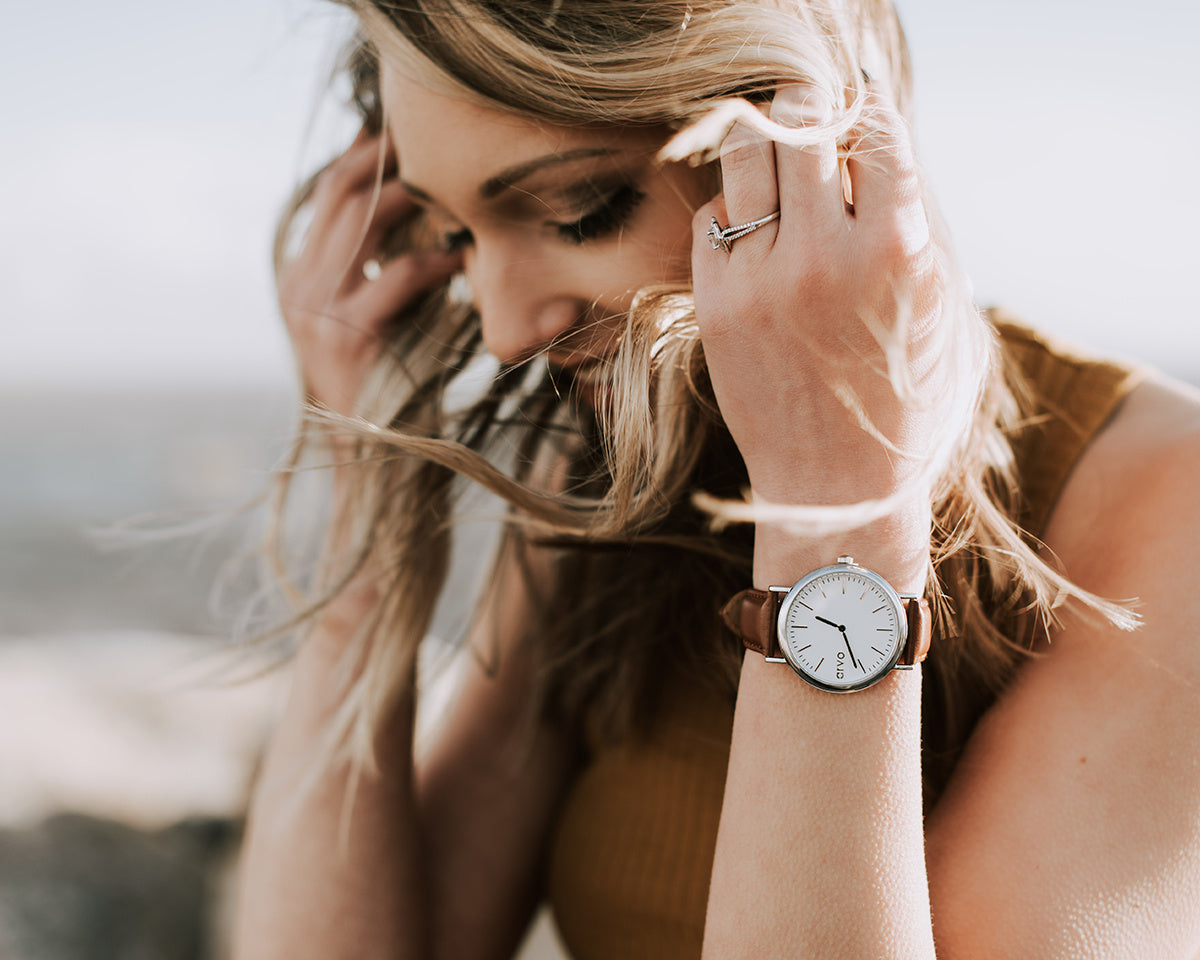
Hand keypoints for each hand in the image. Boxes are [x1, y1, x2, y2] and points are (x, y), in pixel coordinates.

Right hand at [278, 129, 460, 418]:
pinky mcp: (347, 337)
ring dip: (416, 194)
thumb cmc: (390, 389)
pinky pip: (397, 277)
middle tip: (439, 137)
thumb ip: (383, 270)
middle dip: (389, 155)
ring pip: (365, 222)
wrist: (374, 464)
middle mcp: (298, 286)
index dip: (367, 153)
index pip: (329, 192)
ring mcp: (316, 311)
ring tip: (456, 184)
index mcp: (301, 277)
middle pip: (342, 191)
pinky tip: (463, 258)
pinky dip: (436, 260)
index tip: (410, 130)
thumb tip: (422, 211)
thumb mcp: (378, 320)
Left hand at [691, 84, 951, 511]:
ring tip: (774, 141)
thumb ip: (915, 222)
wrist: (835, 487)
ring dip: (761, 136)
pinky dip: (734, 205)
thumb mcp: (940, 309)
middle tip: (809, 102)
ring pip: (746, 157)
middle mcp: (825, 258)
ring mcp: (762, 281)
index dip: (868, 110)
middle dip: (807, 102)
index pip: (876, 136)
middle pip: (802, 126)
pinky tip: (754, 222)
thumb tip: (880, 143)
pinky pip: (714, 217)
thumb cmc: (900, 398)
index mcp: (897, 253)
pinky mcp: (716, 305)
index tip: (861, 106)